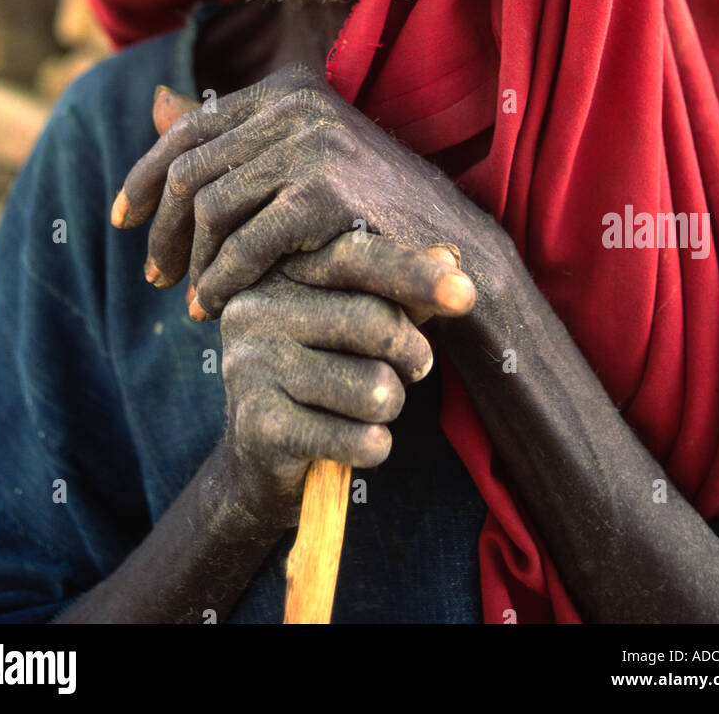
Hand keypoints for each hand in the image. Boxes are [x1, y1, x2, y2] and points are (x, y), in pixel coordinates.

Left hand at [112, 64, 483, 318]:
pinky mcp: (324, 194)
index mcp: (289, 89)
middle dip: (163, 228)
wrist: (451, 248)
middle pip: (192, 167)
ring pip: (211, 206)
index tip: (125, 219)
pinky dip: (223, 279)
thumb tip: (154, 102)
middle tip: (155, 276)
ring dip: (193, 262)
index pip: (192, 127)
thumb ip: (233, 139)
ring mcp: (312, 146)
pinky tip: (217, 305)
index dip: (146, 175)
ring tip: (190, 300)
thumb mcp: (300, 159)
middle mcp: (297, 106)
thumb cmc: (370, 209)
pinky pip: (245, 243)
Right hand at [219, 232, 469, 513]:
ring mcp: (252, 370)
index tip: (467, 295)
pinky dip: (373, 447)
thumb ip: (398, 291)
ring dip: (391, 406)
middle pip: (377, 323)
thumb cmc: (320, 374)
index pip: (355, 257)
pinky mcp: (260, 429)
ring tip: (366, 408)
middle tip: (411, 368)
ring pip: (375, 388)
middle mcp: (255, 311)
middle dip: (413, 356)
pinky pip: (360, 440)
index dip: (415, 273)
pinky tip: (349, 444)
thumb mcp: (354, 324)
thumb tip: (450, 258)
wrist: (255, 461)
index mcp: (279, 271)